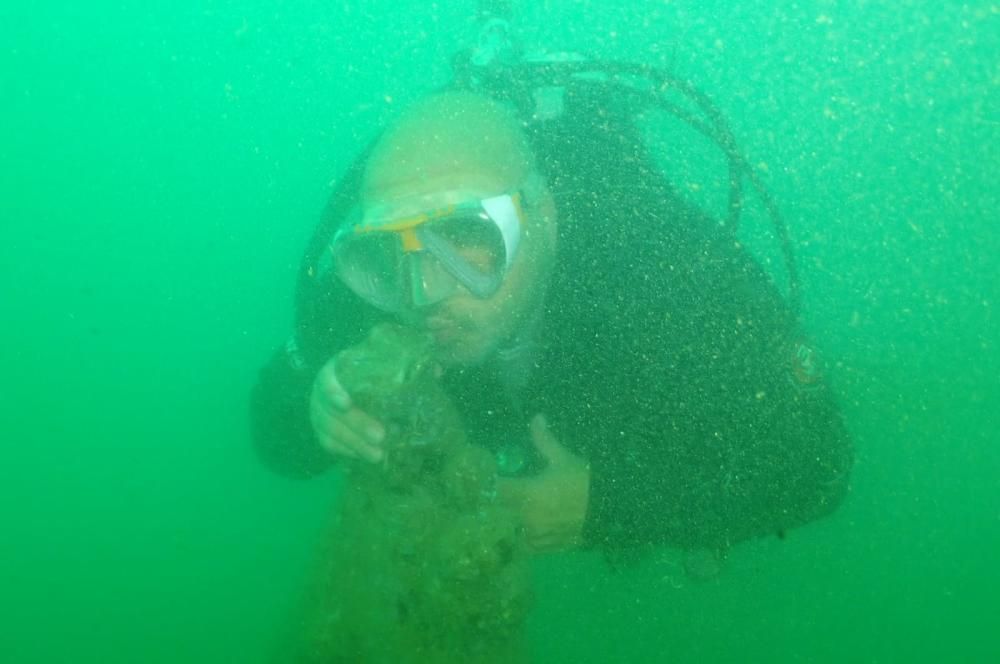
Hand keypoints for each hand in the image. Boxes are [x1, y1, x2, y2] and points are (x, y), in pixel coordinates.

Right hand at [309, 357, 385, 462]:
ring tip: (378, 455)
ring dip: (355, 445)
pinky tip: (367, 457)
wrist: (353, 387)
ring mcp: (319, 415)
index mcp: (333, 372)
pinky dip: (349, 452)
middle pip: (332, 411)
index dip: (333, 391)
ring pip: (331, 432)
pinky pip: (331, 445)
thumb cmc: (372, 373)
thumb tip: (421, 374)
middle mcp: (320, 393)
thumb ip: (395, 369)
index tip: (345, 404)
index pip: (327, 379)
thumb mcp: (380, 365)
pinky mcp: (322, 432)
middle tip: (380, 436)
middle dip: (357, 425)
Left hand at [497, 414, 590, 553]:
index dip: (488, 483)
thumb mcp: (563, 458)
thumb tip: (536, 417)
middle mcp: (527, 516)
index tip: (486, 478)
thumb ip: (543, 440)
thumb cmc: (585, 480)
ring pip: (510, 532)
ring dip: (508, 524)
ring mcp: (536, 535)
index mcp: (528, 492)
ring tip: (507, 514)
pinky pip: (527, 546)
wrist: (612, 510)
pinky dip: (523, 539)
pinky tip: (525, 530)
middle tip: (492, 497)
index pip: (495, 490)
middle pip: (498, 514)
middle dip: (494, 506)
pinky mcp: (547, 547)